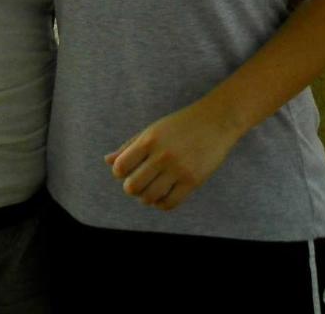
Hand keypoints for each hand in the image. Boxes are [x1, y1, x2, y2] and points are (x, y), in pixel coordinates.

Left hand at [104, 95, 238, 210]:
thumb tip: (107, 161)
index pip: (120, 167)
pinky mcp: (193, 181)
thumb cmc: (180, 124)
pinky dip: (161, 203)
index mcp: (149, 140)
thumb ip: (129, 146)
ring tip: (151, 188)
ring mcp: (178, 169)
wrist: (216, 120)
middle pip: (132, 187)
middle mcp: (162, 155)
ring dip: (146, 197)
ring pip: (150, 198)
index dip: (120, 172)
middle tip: (138, 182)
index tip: (127, 169)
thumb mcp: (152, 130)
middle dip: (131, 188)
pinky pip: (169, 203)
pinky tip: (163, 194)